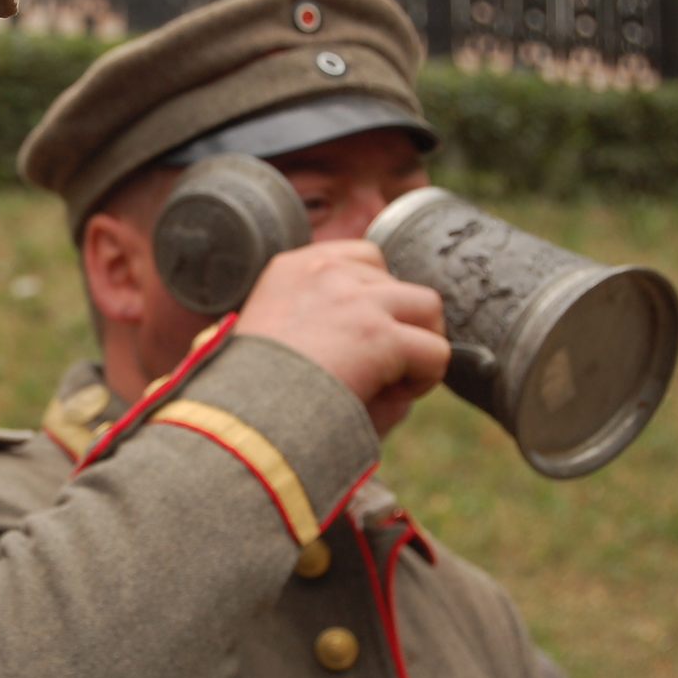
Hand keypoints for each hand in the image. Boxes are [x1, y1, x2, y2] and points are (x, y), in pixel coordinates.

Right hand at [232, 240, 448, 432]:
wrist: (242, 419)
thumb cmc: (252, 394)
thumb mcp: (279, 337)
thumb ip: (326, 321)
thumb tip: (391, 335)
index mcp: (291, 268)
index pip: (363, 258)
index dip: (374, 300)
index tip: (359, 338)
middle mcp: (324, 271)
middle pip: (397, 281)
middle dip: (396, 323)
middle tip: (376, 367)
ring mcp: (355, 298)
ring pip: (427, 306)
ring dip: (420, 341)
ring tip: (395, 376)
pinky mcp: (379, 334)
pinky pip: (435, 350)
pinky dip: (425, 377)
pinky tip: (392, 395)